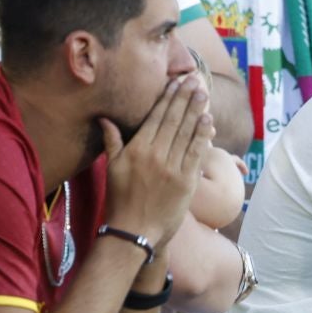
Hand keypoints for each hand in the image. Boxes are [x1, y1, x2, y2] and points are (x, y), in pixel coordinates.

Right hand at [101, 74, 213, 247]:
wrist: (134, 232)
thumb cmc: (120, 200)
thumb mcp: (112, 168)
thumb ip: (112, 141)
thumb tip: (103, 118)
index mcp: (137, 149)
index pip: (156, 117)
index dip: (168, 98)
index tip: (177, 82)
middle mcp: (155, 154)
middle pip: (174, 120)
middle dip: (185, 98)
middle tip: (195, 80)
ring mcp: (172, 168)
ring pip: (187, 133)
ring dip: (196, 111)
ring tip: (203, 94)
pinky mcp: (186, 181)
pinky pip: (196, 153)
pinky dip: (203, 136)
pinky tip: (208, 121)